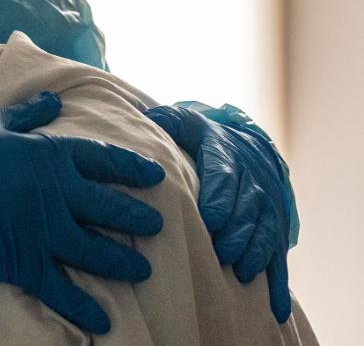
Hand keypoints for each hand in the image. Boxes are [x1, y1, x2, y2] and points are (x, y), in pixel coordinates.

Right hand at [0, 91, 164, 333]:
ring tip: (141, 269)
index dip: (132, 168)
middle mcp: (54, 194)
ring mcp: (42, 232)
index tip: (155, 176)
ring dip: (122, 261)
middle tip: (157, 225)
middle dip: (137, 217)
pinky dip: (83, 306)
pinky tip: (103, 319)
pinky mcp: (24, 262)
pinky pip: (61, 289)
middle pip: (108, 207)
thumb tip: (56, 100)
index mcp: (47, 155)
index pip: (102, 160)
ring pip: (95, 250)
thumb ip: (27, 114)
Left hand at [145, 105, 290, 322]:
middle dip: (237, 231)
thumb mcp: (185, 123)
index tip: (211, 218)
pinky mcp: (274, 229)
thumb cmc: (202, 139)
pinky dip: (278, 283)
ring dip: (255, 252)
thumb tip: (148, 118)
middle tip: (222, 252)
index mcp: (226, 157)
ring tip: (241, 272)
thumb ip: (167, 122)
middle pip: (247, 208)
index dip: (220, 197)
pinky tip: (275, 308)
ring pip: (266, 230)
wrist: (244, 146)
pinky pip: (279, 256)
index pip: (224, 176)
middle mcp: (251, 182)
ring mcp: (266, 207)